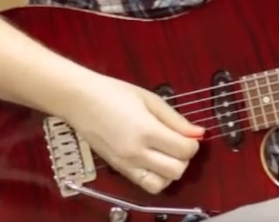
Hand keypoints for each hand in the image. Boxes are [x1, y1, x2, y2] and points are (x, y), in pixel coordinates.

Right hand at [64, 74, 204, 193]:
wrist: (80, 100)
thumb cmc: (115, 93)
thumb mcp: (150, 99)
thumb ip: (175, 119)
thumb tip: (198, 133)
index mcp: (147, 131)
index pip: (184, 150)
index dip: (193, 143)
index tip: (189, 134)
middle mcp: (137, 153)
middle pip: (177, 170)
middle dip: (184, 158)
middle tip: (179, 143)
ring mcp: (126, 164)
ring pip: (162, 184)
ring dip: (170, 172)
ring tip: (166, 154)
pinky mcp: (119, 169)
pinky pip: (145, 185)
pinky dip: (156, 177)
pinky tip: (154, 161)